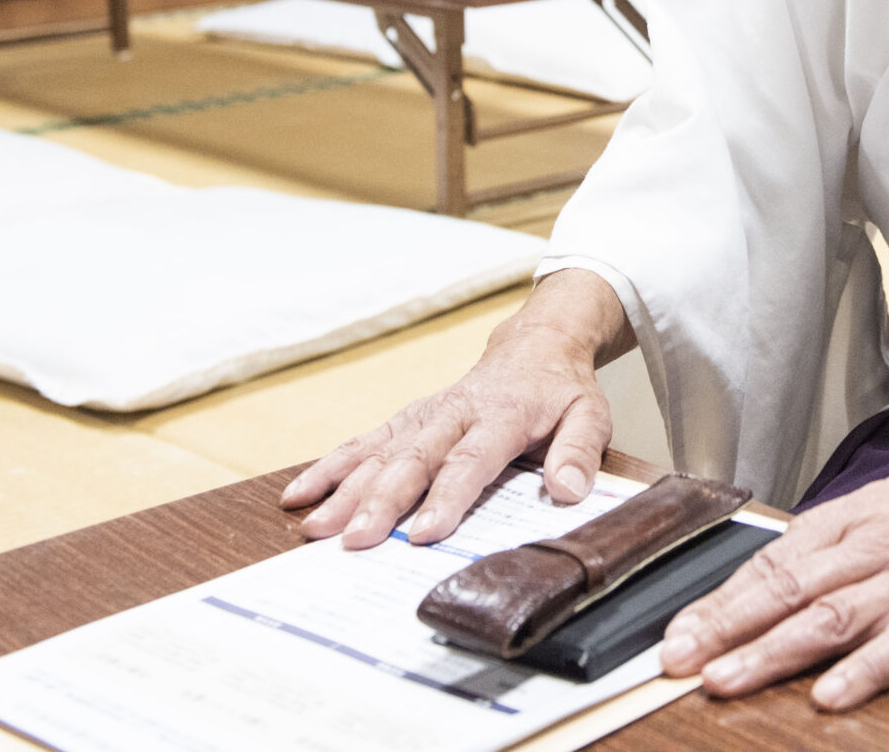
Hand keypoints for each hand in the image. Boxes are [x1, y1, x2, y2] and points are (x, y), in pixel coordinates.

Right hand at [279, 269, 631, 548]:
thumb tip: (568, 491)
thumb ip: (579, 452)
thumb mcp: (590, 416)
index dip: (447, 497)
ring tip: (314, 527)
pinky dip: (330, 468)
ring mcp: (424, 416)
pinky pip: (364, 443)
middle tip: (354, 542)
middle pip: (413, 460)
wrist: (535, 347)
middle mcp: (454, 413)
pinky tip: (298, 495)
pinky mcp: (406, 420)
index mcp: (502, 415)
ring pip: (379, 453)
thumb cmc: (561, 392)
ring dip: (344, 490)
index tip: (424, 533)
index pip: (471, 460)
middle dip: (380, 502)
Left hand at [660, 425, 888, 710]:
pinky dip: (864, 672)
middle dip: (724, 629)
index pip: (773, 563)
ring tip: (724, 682)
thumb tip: (773, 581)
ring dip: (771, 652)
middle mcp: (875, 547)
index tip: (676, 634)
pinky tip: (829, 698)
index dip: (720, 601)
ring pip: (830, 618)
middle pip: (787, 590)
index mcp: (856, 521)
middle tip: (674, 662)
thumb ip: (837, 547)